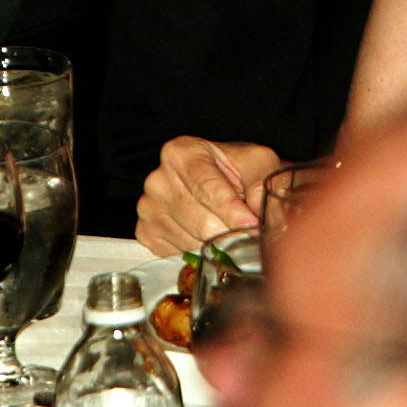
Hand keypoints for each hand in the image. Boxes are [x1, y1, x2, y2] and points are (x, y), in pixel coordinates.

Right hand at [136, 136, 280, 254]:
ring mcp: (148, 207)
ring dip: (215, 243)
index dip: (234, 212)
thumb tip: (257, 216)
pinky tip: (205, 234)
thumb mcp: (258, 162)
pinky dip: (196, 252)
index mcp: (181, 152)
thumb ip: (260, 184)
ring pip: (191, 242)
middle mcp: (158, 178)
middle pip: (200, 222)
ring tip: (225, 225)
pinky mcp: (146, 231)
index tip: (252, 227)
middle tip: (249, 232)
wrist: (224, 180)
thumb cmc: (237, 169)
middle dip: (230, 232)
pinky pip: (176, 254)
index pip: (208, 190)